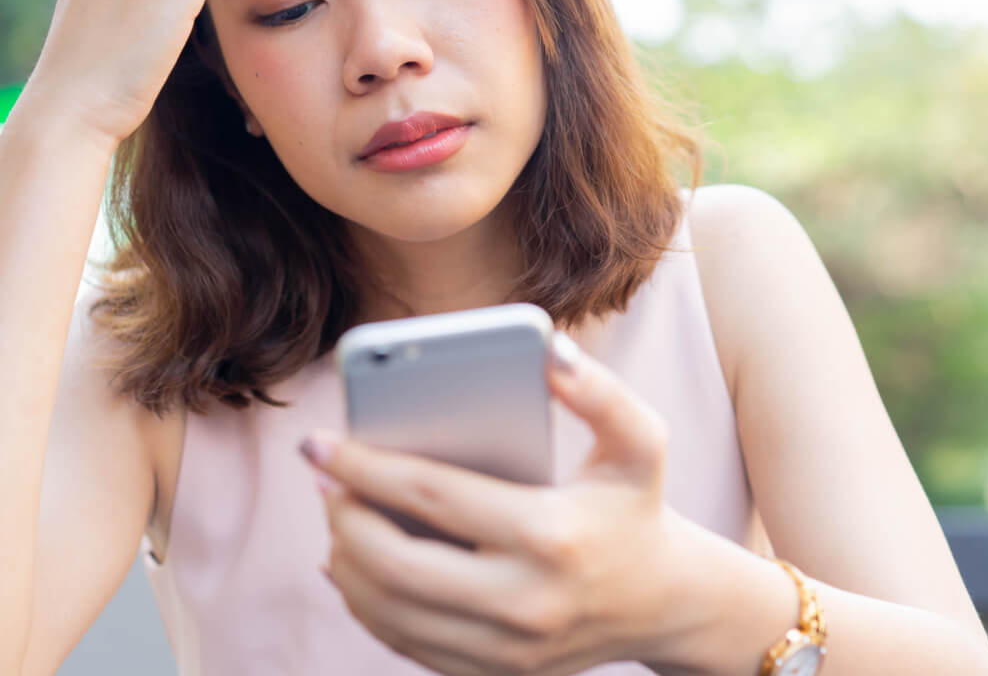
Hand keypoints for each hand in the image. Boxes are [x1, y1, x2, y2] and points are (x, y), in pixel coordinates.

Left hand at [302, 336, 680, 675]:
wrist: (665, 602)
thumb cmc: (638, 506)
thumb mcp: (640, 440)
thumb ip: (600, 391)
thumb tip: (547, 348)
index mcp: (550, 535)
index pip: (431, 495)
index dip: (364, 465)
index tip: (317, 442)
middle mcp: (523, 603)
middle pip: (396, 564)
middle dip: (342, 515)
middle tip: (321, 477)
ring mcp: (506, 650)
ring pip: (391, 612)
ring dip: (346, 559)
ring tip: (334, 511)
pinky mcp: (494, 675)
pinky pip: (406, 644)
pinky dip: (366, 603)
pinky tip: (350, 563)